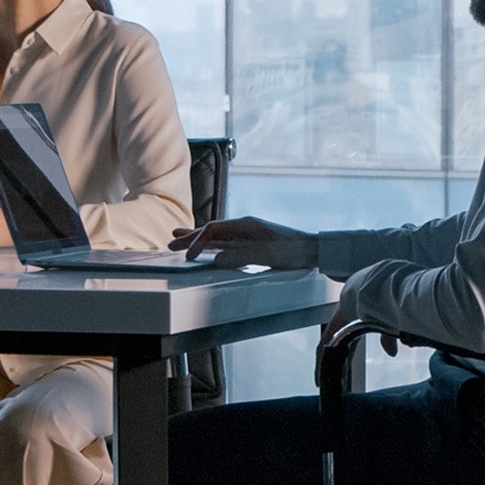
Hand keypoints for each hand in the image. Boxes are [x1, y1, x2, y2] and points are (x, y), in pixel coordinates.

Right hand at [175, 217, 315, 268]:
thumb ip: (239, 257)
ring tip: (179, 241)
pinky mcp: (252, 245)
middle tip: (171, 244)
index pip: (214, 230)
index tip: (189, 257)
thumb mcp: (265, 255)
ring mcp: (248, 236)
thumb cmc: (293, 250)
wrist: (313, 250)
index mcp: (245, 224)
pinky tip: (206, 250)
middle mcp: (244, 227)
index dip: (198, 242)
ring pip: (217, 237)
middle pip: (211, 231)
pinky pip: (226, 244)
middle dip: (191, 237)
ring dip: (198, 240)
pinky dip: (212, 246)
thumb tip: (215, 260)